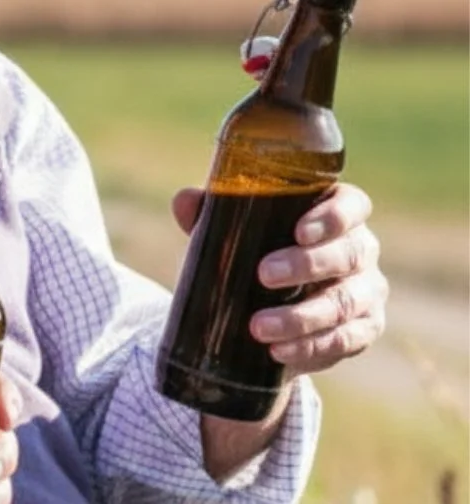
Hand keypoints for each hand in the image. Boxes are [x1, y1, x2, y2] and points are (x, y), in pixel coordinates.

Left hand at [171, 182, 387, 374]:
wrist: (270, 307)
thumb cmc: (256, 250)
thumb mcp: (234, 230)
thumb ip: (210, 212)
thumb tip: (185, 201)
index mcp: (336, 213)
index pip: (351, 205)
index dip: (333, 217)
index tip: (298, 231)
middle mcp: (361, 249)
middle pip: (350, 253)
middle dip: (307, 265)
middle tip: (264, 275)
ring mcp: (367, 290)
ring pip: (346, 302)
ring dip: (302, 317)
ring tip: (258, 327)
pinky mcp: (364, 329)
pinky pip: (346, 340)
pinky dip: (311, 348)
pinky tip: (279, 352)